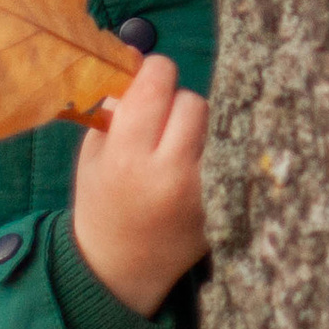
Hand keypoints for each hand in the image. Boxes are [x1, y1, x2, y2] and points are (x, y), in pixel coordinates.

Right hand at [70, 54, 207, 315]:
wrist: (120, 270)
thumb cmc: (105, 201)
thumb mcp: (95, 153)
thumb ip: (115, 107)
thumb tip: (141, 58)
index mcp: (128, 158)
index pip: (158, 81)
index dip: (154, 73)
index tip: (150, 82)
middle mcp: (170, 174)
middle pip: (194, 101)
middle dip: (177, 105)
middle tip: (163, 125)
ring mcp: (205, 192)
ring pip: (219, 125)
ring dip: (201, 129)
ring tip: (180, 149)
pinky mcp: (226, 205)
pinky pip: (233, 154)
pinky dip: (219, 152)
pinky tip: (199, 167)